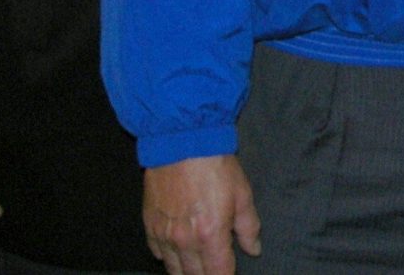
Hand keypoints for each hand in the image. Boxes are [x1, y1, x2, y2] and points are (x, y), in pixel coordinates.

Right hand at [144, 155, 260, 274]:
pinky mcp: (150, 224)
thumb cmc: (215, 165)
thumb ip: (249, 227)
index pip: (219, 273)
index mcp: (211, 235)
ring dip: (186, 272)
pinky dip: (167, 257)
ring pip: (174, 269)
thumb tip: (254, 249)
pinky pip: (156, 252)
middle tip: (214, 271)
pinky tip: (176, 253)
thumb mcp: (242, 194)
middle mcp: (185, 241)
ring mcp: (164, 234)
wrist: (182, 142)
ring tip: (196, 269)